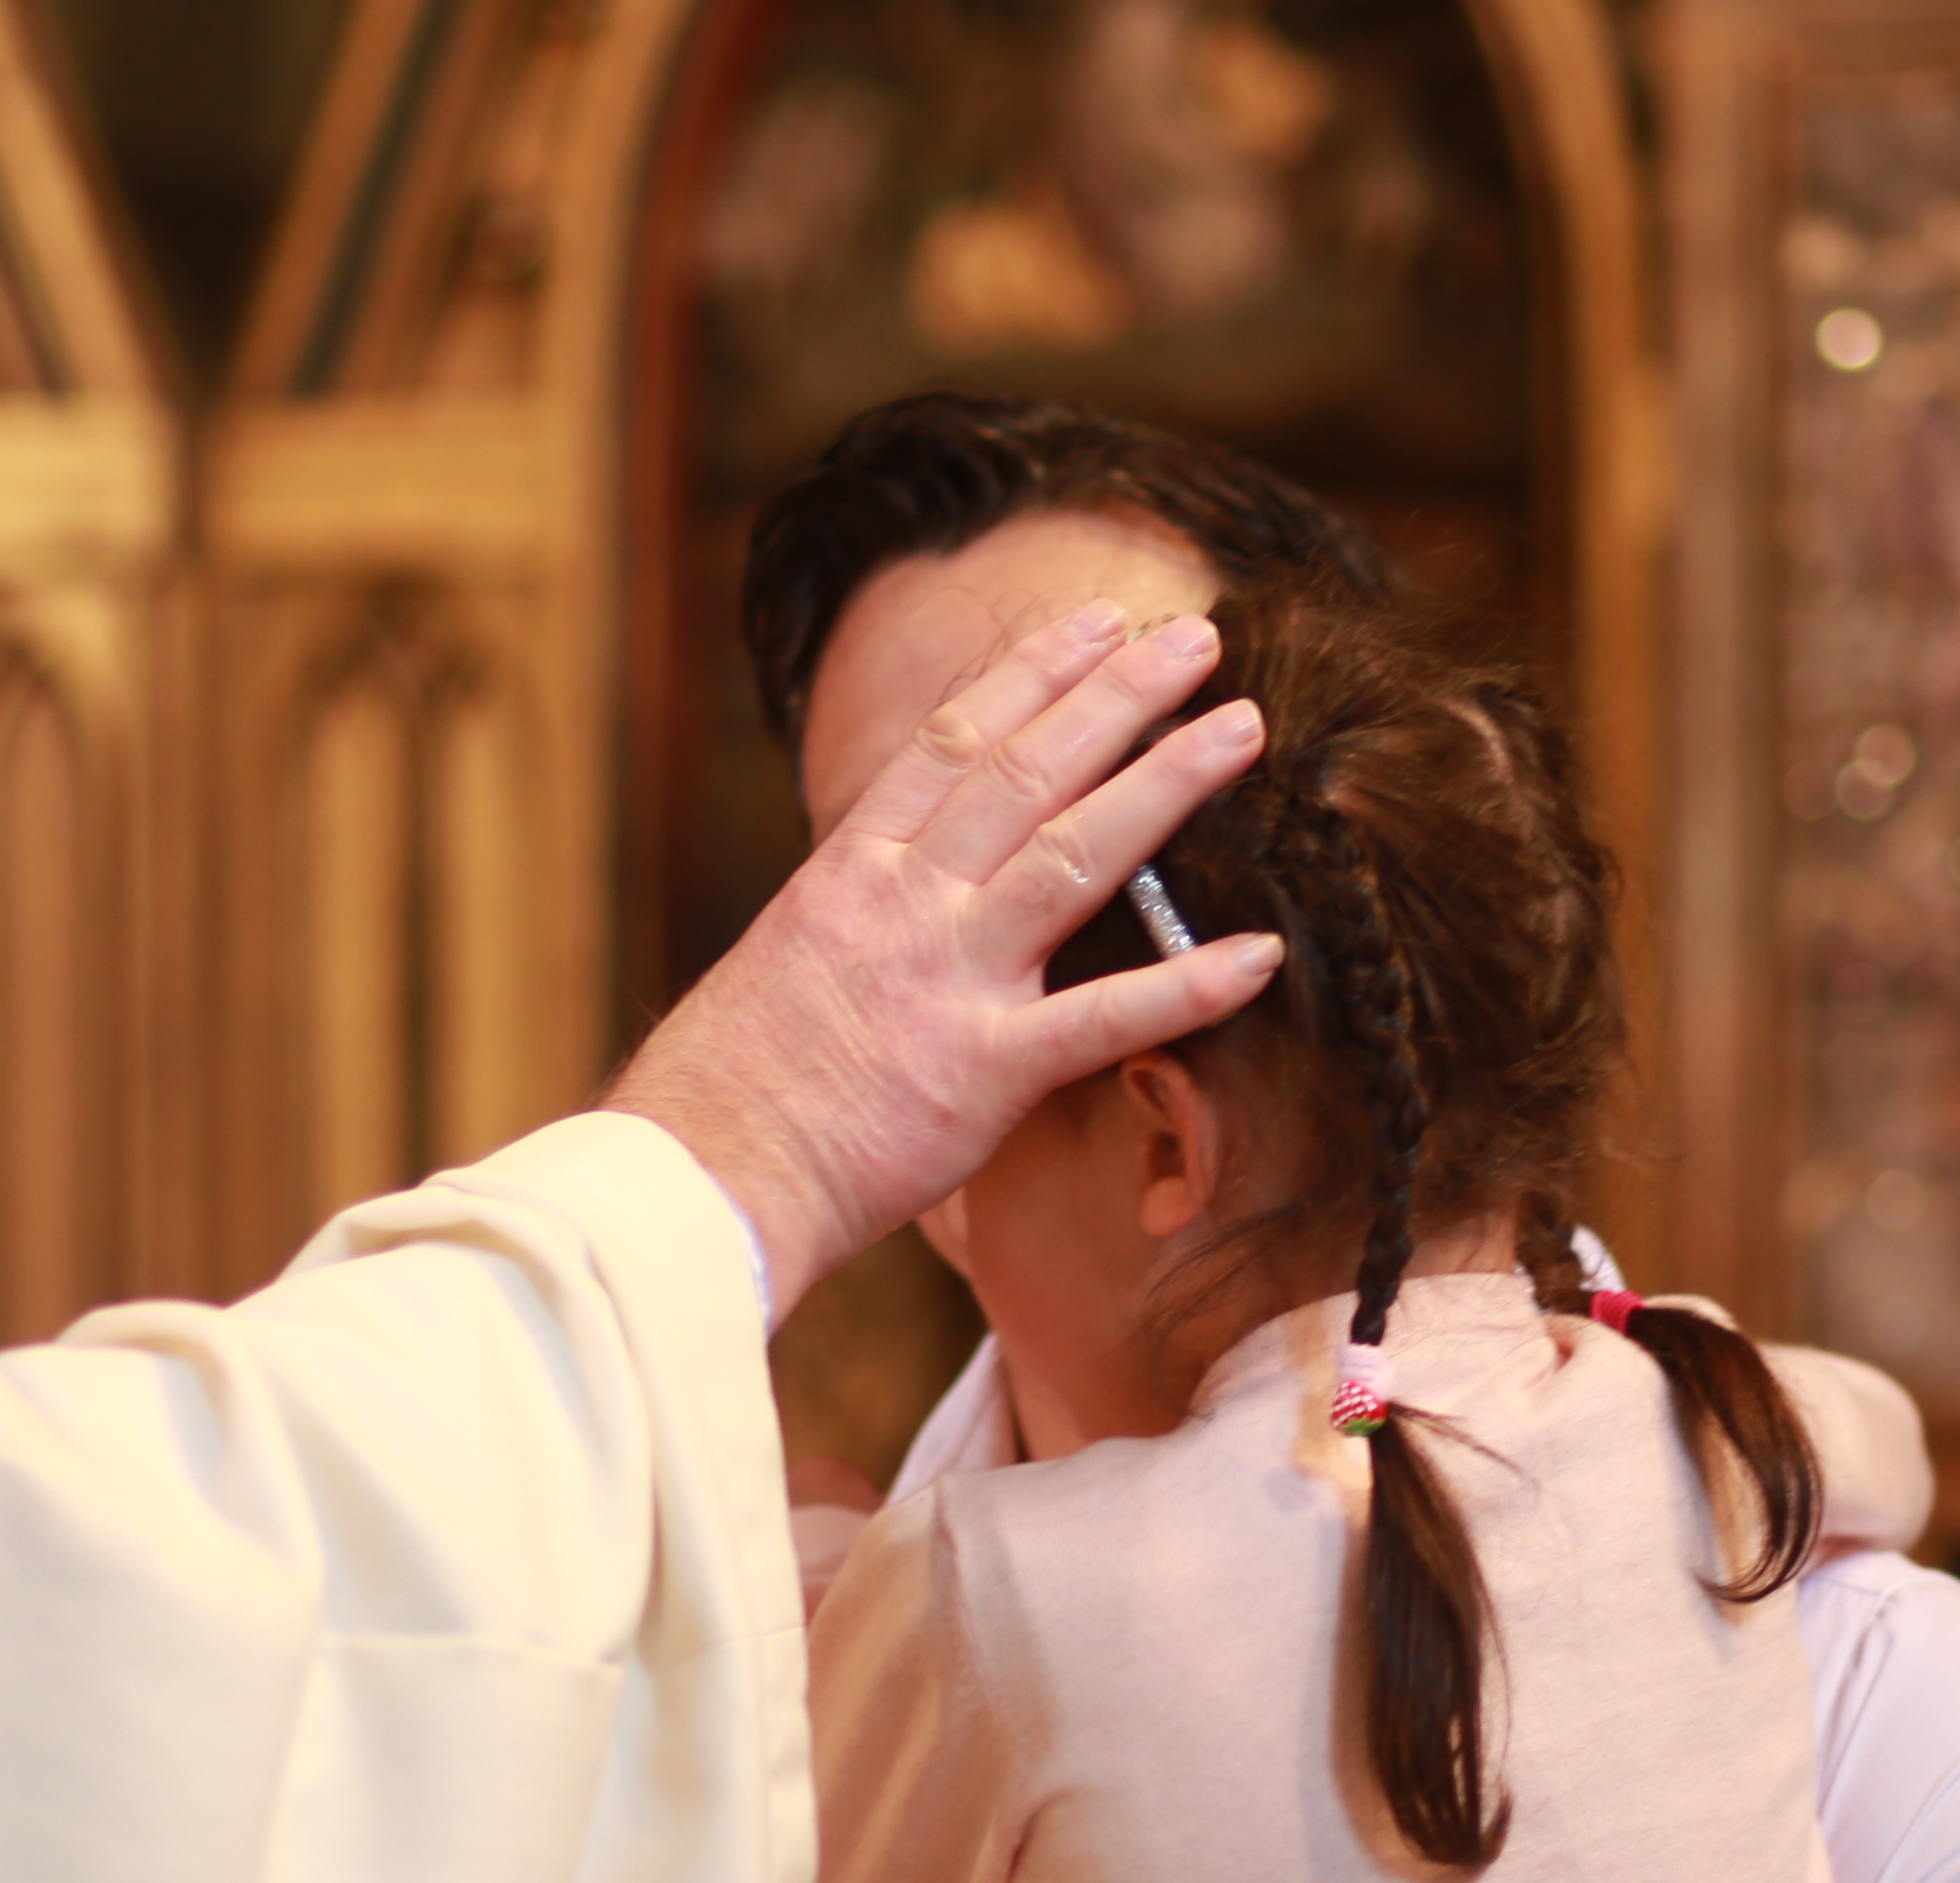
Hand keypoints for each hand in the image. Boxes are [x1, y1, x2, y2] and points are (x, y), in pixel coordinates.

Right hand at [607, 602, 1279, 1312]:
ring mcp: (947, 980)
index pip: (952, 744)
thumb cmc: (723, 1091)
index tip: (1095, 627)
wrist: (698, 1178)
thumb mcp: (780, 966)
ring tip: (1241, 729)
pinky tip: (1261, 955)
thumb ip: (852, 922)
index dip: (1033, 677)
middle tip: (1196, 641)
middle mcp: (903, 903)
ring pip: (1074, 855)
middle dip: (1118, 696)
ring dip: (1167, 784)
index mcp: (848, 873)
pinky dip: (1186, 987)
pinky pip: (1104, 1020)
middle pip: (1027, 771)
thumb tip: (886, 901)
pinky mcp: (983, 1072)